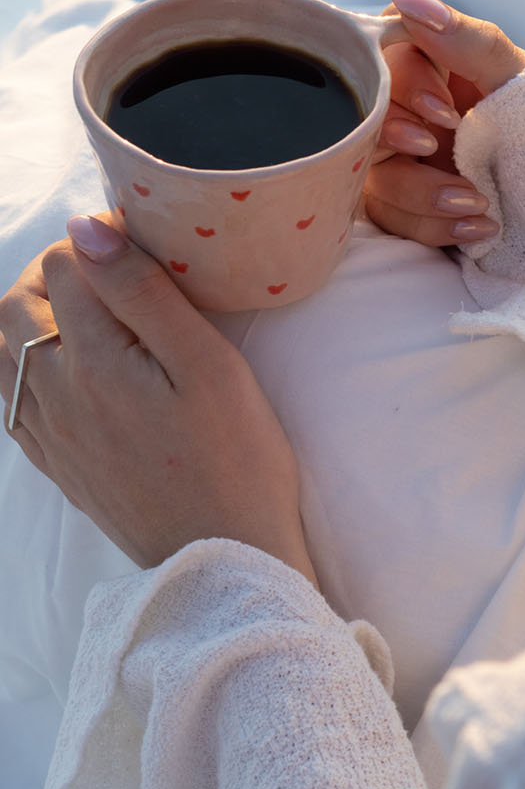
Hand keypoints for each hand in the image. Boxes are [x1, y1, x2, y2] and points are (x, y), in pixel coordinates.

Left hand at [0, 216, 318, 586]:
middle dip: (55, 272)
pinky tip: (68, 368)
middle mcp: (55, 395)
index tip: (144, 252)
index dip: (102, 242)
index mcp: (94, 361)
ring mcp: (50, 433)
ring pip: (2, 351)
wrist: (225, 560)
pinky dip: (24, 365)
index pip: (66, 266)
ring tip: (90, 314)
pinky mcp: (58, 464)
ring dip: (33, 316)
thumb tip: (85, 229)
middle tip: (114, 275)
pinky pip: (10, 401)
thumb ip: (144, 292)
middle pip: (16, 304)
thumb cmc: (237, 458)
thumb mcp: (209, 364)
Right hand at [369, 0, 524, 246]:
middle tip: (438, 149)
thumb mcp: (517, 78)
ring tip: (479, 204)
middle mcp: (404, 108)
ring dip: (423, 194)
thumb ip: (468, 39)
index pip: (382, 60)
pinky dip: (435, 228)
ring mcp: (399, 159)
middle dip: (400, 139)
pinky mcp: (404, 205)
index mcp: (426, 64)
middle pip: (364, 119)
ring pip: (375, 176)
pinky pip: (394, 221)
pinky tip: (480, 229)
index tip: (445, 110)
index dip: (405, 86)